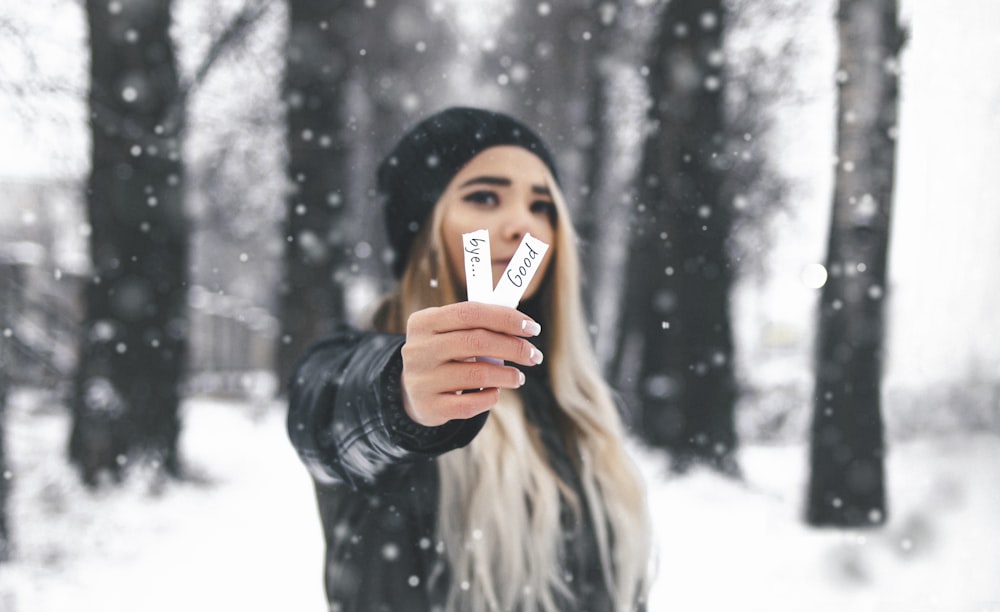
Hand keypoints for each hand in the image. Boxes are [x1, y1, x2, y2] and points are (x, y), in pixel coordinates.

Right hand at [400, 302, 543, 425]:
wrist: (413, 390)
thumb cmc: (444, 354)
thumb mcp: (451, 332)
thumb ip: (480, 324)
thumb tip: (522, 324)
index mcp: (424, 321)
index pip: (471, 312)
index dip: (506, 318)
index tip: (532, 327)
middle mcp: (418, 349)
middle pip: (477, 342)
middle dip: (514, 347)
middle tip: (534, 355)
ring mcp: (421, 379)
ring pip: (477, 374)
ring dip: (507, 375)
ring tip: (518, 377)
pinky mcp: (428, 406)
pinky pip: (470, 404)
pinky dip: (490, 397)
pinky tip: (495, 392)